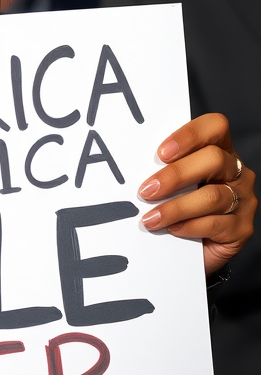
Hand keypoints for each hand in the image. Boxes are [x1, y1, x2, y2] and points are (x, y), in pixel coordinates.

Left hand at [138, 113, 255, 274]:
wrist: (192, 248)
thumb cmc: (178, 206)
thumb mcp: (171, 183)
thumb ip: (161, 169)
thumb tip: (130, 167)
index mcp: (219, 151)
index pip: (215, 126)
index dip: (190, 135)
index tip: (161, 153)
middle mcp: (236, 172)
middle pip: (214, 159)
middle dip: (175, 175)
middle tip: (146, 189)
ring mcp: (243, 199)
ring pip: (212, 196)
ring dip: (175, 208)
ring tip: (150, 218)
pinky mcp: (242, 228)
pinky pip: (215, 224)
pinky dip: (188, 227)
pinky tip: (171, 229)